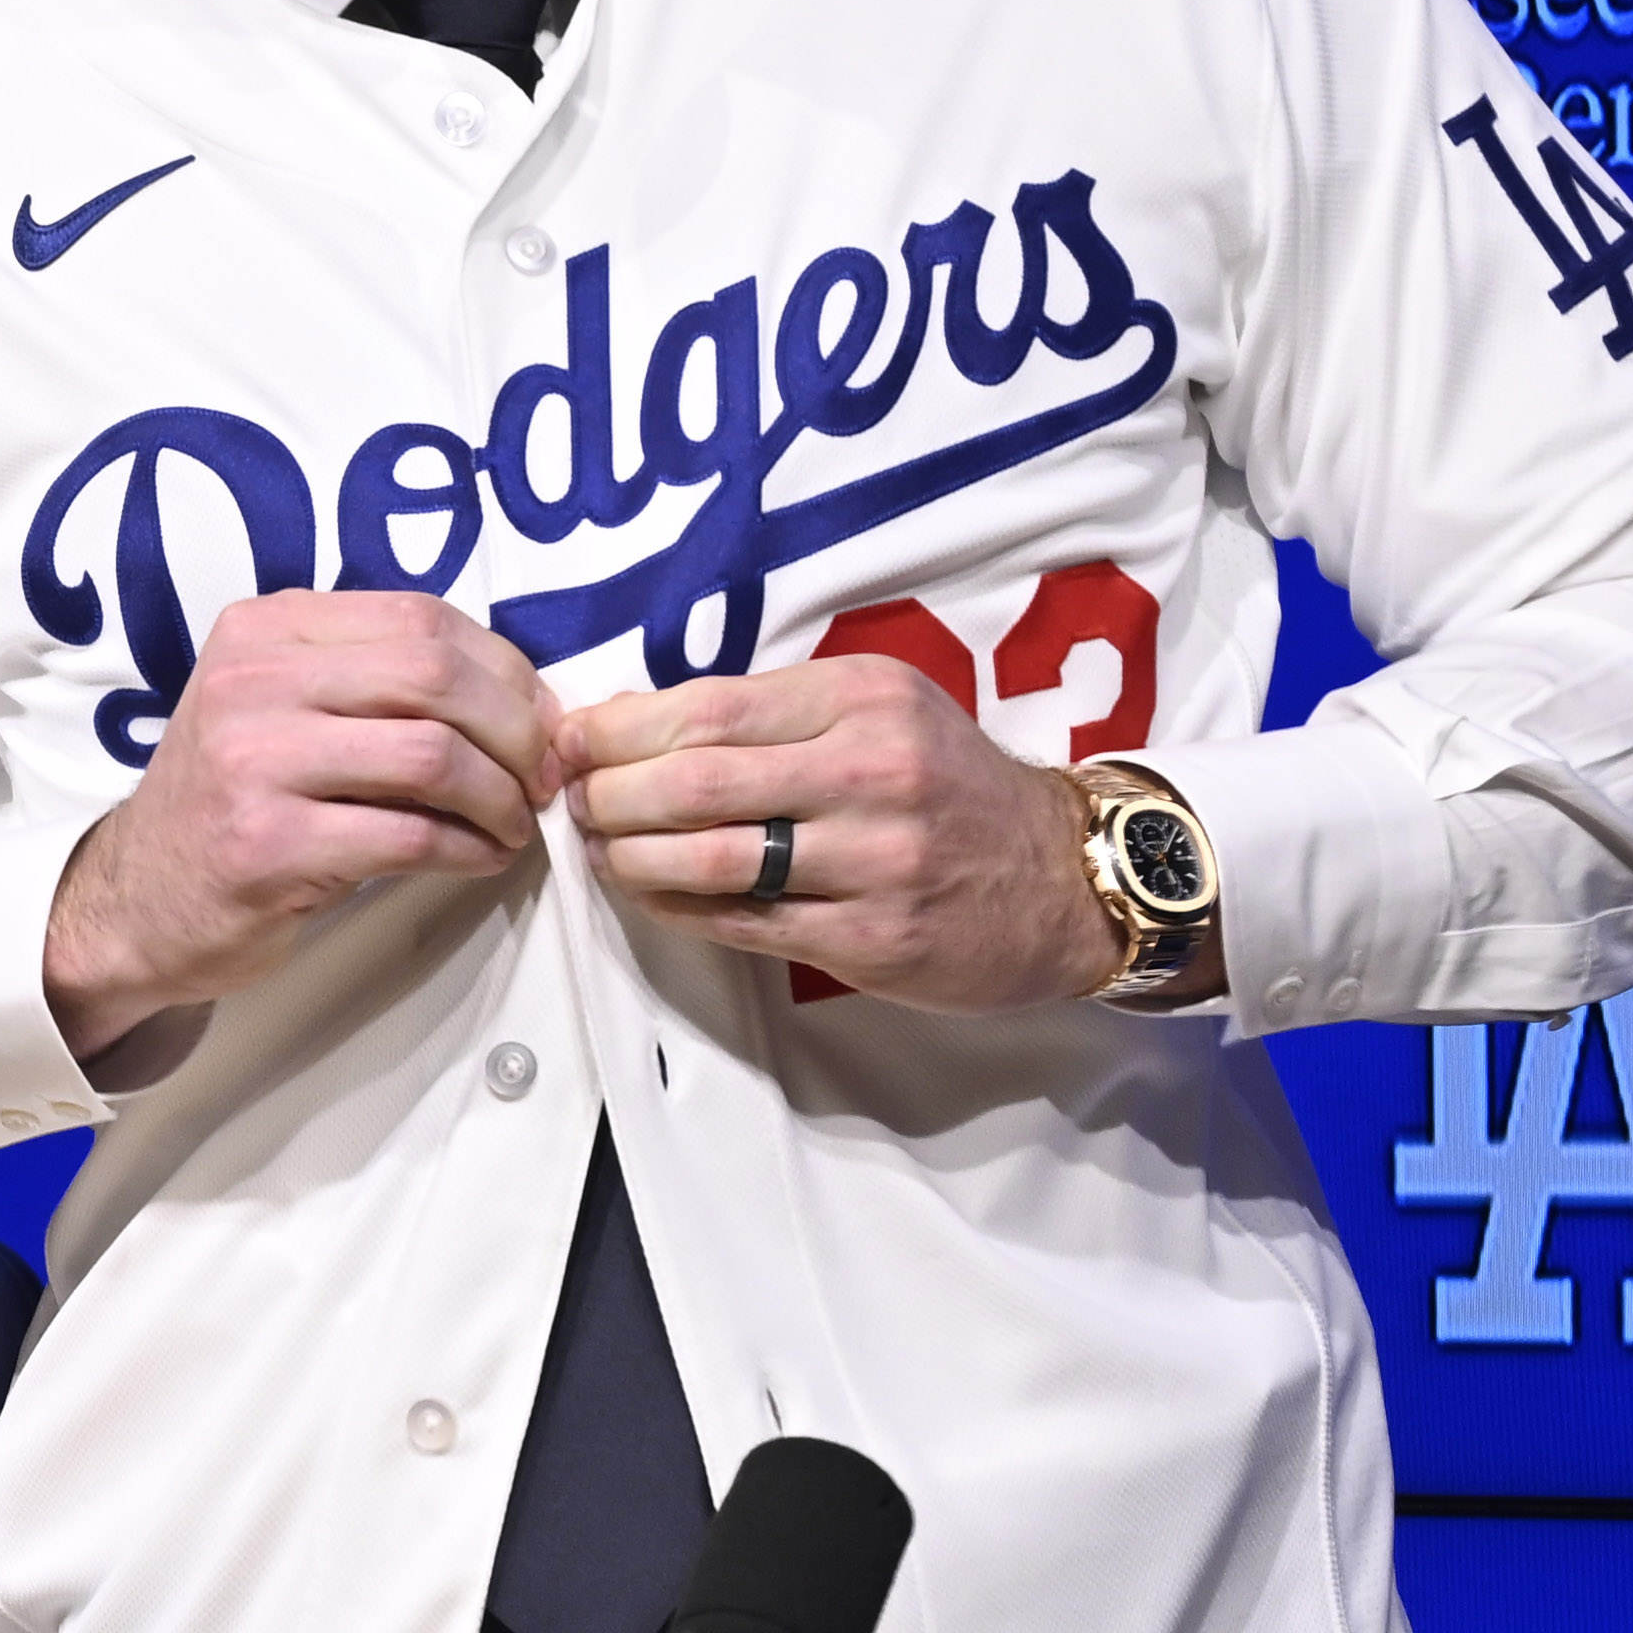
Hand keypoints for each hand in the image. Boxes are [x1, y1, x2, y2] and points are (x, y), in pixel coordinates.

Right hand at [38, 591, 562, 1078]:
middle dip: (516, 731)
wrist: (136, 900)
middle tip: (541, 779)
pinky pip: (409, 837)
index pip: (422, 619)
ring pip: (432, 755)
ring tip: (512, 825)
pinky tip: (478, 858)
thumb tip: (523, 700)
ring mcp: (253, 762)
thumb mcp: (280, 705)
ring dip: (499, 798)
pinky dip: (469, 849)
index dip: (506, 670)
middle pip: (435, 676)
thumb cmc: (234, 802)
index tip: (538, 722)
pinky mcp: (267, 845)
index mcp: (265, 628)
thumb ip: (373, 680)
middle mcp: (252, 680)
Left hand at [563, 655, 1125, 1011]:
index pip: (706, 708)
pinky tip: (649, 894)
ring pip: (706, 856)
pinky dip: (675, 907)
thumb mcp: (879, 713)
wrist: (1061, 878)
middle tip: (575, 802)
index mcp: (862, 698)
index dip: (617, 731)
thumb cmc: (946, 788)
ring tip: (600, 850)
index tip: (572, 743)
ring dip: (627, 856)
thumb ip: (767, 713)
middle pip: (692, 782)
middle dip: (608, 795)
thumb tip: (625, 720)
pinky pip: (739, 921)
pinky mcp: (872, 935)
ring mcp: (875, 858)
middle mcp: (871, 770)